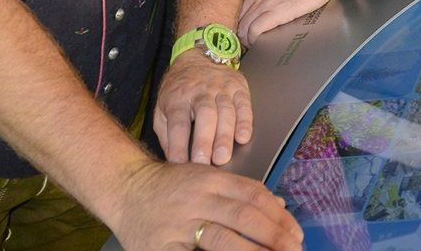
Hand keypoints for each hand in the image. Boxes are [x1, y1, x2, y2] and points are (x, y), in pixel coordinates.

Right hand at [110, 157, 301, 250]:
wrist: (125, 188)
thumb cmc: (169, 187)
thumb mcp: (205, 177)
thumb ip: (240, 191)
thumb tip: (279, 205)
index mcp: (211, 179)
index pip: (254, 196)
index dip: (279, 216)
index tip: (296, 234)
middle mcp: (197, 198)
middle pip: (244, 216)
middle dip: (274, 236)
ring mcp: (179, 224)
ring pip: (222, 238)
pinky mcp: (163, 247)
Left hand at [154, 51, 253, 165]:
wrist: (197, 57)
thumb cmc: (178, 89)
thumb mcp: (162, 109)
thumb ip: (166, 135)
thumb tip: (174, 161)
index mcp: (178, 97)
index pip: (178, 123)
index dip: (178, 144)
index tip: (179, 164)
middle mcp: (200, 91)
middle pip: (204, 115)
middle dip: (204, 140)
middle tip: (204, 163)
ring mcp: (221, 88)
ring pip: (225, 111)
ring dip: (225, 136)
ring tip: (223, 157)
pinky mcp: (238, 86)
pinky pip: (244, 104)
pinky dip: (245, 121)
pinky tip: (243, 137)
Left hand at [236, 0, 339, 46]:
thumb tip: (257, 8)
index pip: (232, 7)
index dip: (234, 22)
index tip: (238, 30)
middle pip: (235, 19)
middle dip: (238, 33)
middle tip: (243, 42)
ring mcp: (262, 2)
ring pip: (242, 28)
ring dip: (245, 40)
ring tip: (252, 47)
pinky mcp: (274, 12)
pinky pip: (254, 32)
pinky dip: (254, 41)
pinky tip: (259, 44)